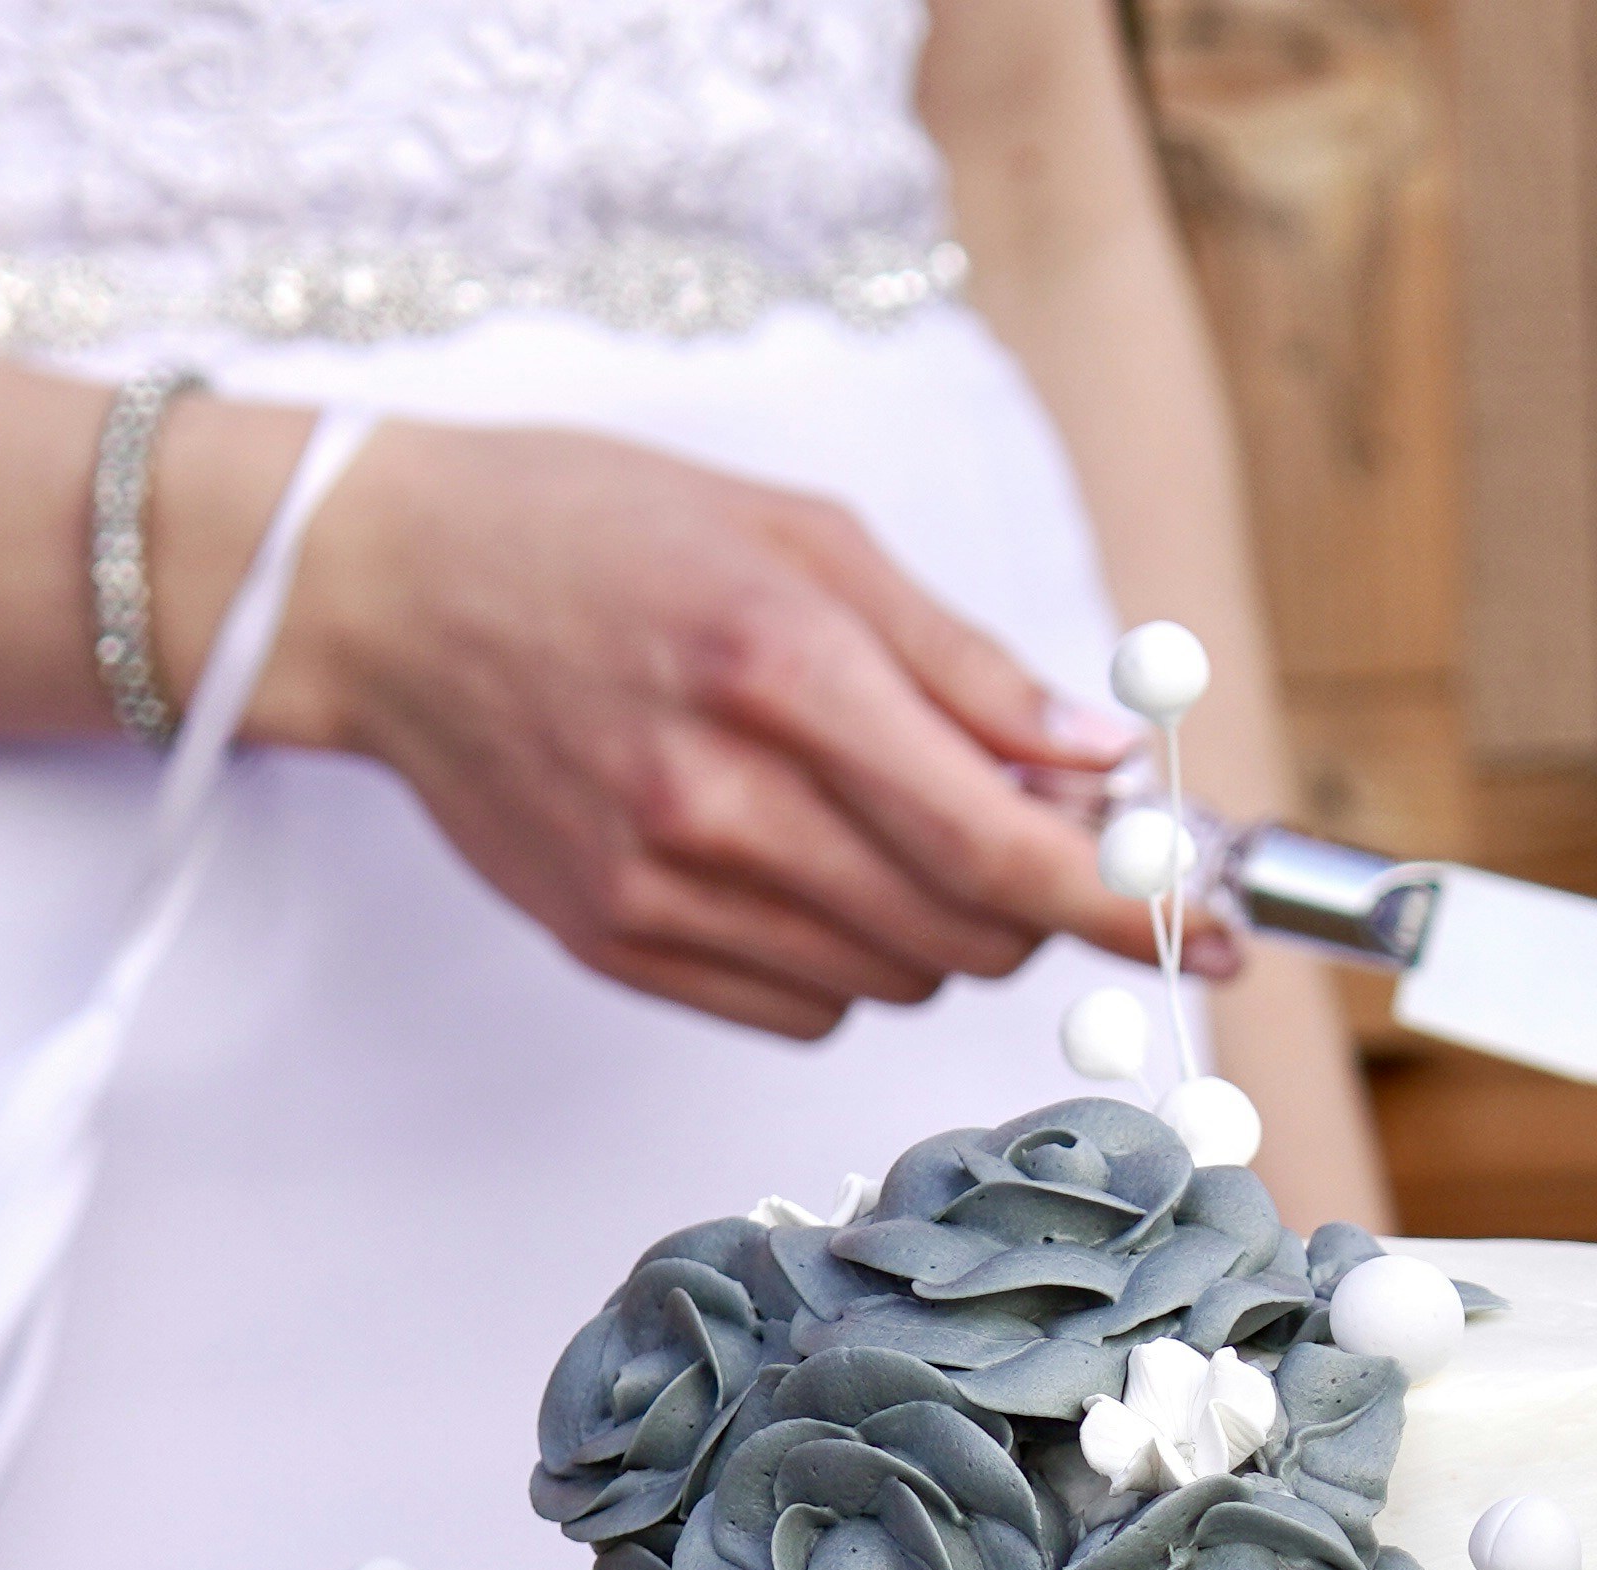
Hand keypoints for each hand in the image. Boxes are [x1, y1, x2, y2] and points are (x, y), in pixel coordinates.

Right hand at [271, 421, 1147, 1040]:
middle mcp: (722, 799)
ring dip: (937, 925)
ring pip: (893, 981)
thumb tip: (1103, 766)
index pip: (1002, 843)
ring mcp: (660, 888)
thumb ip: (965, 664)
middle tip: (1047, 843)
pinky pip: (801, 1009)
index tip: (1206, 925)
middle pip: (964, 931)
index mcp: (785, 670)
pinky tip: (797, 865)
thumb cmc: (602, 534)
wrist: (390, 590)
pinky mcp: (616, 946)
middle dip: (1035, 902)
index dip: (1126, 899)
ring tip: (881, 820)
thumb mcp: (805, 539)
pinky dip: (841, 959)